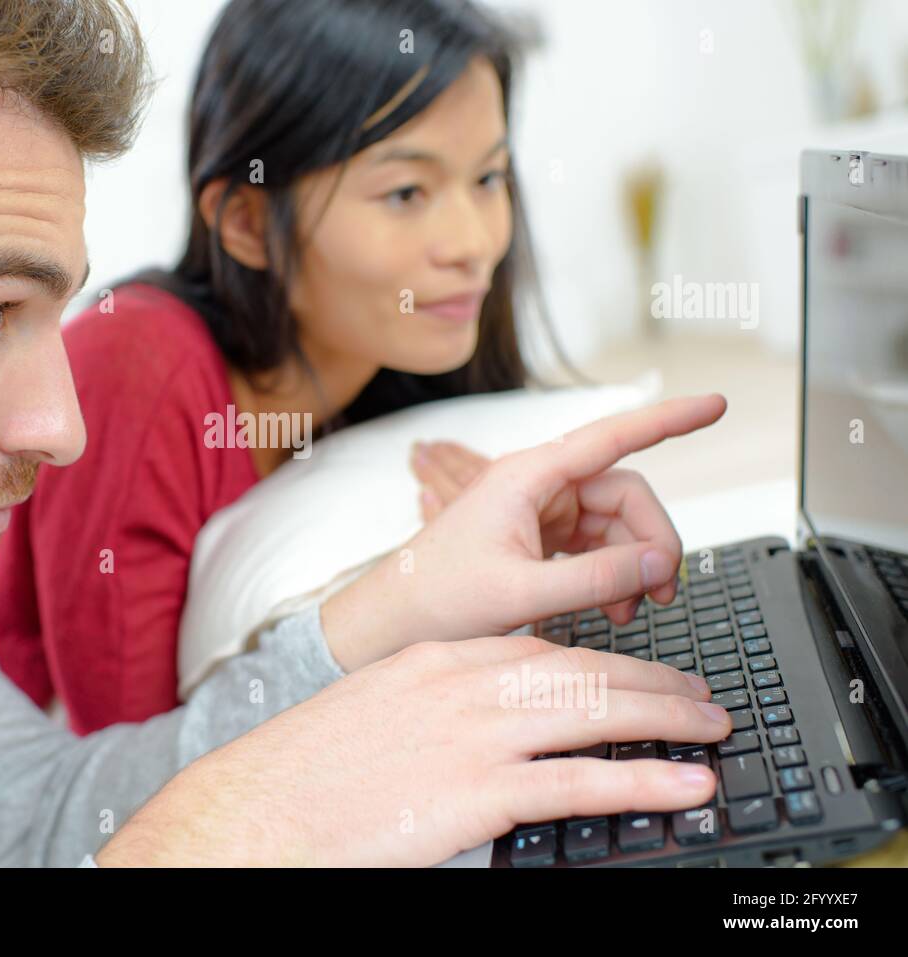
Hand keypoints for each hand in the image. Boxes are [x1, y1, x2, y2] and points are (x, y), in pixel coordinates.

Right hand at [96, 634, 727, 865]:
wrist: (257, 806)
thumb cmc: (305, 769)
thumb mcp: (378, 713)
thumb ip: (441, 709)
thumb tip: (494, 727)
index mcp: (439, 661)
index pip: (544, 651)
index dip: (608, 663)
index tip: (642, 675)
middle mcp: (464, 685)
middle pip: (584, 672)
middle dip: (654, 683)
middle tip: (700, 698)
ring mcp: (474, 735)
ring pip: (596, 714)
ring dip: (666, 721)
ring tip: (712, 731)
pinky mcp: (478, 792)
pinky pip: (580, 783)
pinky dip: (642, 782)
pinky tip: (683, 785)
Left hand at [323, 394, 726, 670]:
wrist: (391, 621)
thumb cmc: (437, 597)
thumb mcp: (520, 592)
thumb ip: (595, 579)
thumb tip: (660, 564)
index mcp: (527, 476)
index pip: (612, 436)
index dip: (669, 419)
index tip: (716, 405)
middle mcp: (537, 484)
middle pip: (625, 495)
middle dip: (653, 542)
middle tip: (661, 595)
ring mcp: (539, 511)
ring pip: (615, 524)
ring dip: (634, 566)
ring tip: (632, 612)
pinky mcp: (537, 538)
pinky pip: (595, 545)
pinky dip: (612, 575)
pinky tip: (613, 608)